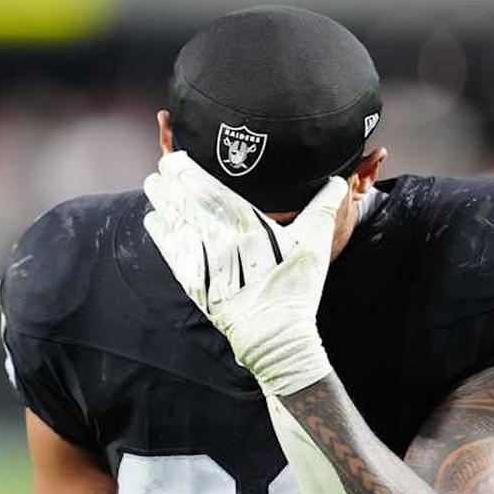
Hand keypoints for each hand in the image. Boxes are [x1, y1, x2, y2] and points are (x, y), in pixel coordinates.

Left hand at [143, 151, 348, 394]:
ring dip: (161, 202)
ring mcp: (203, 262)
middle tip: (162, 166)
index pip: (209, 190)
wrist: (275, 336)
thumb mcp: (314, 244)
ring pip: (174, 223)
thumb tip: (339, 181)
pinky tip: (154, 219)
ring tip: (153, 184)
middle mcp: (220, 241)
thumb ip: (323, 207)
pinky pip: (170, 251)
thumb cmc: (297, 288)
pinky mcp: (193, 282)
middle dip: (170, 182)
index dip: (188, 172)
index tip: (177, 157)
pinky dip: (160, 233)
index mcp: (248, 227)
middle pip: (186, 203)